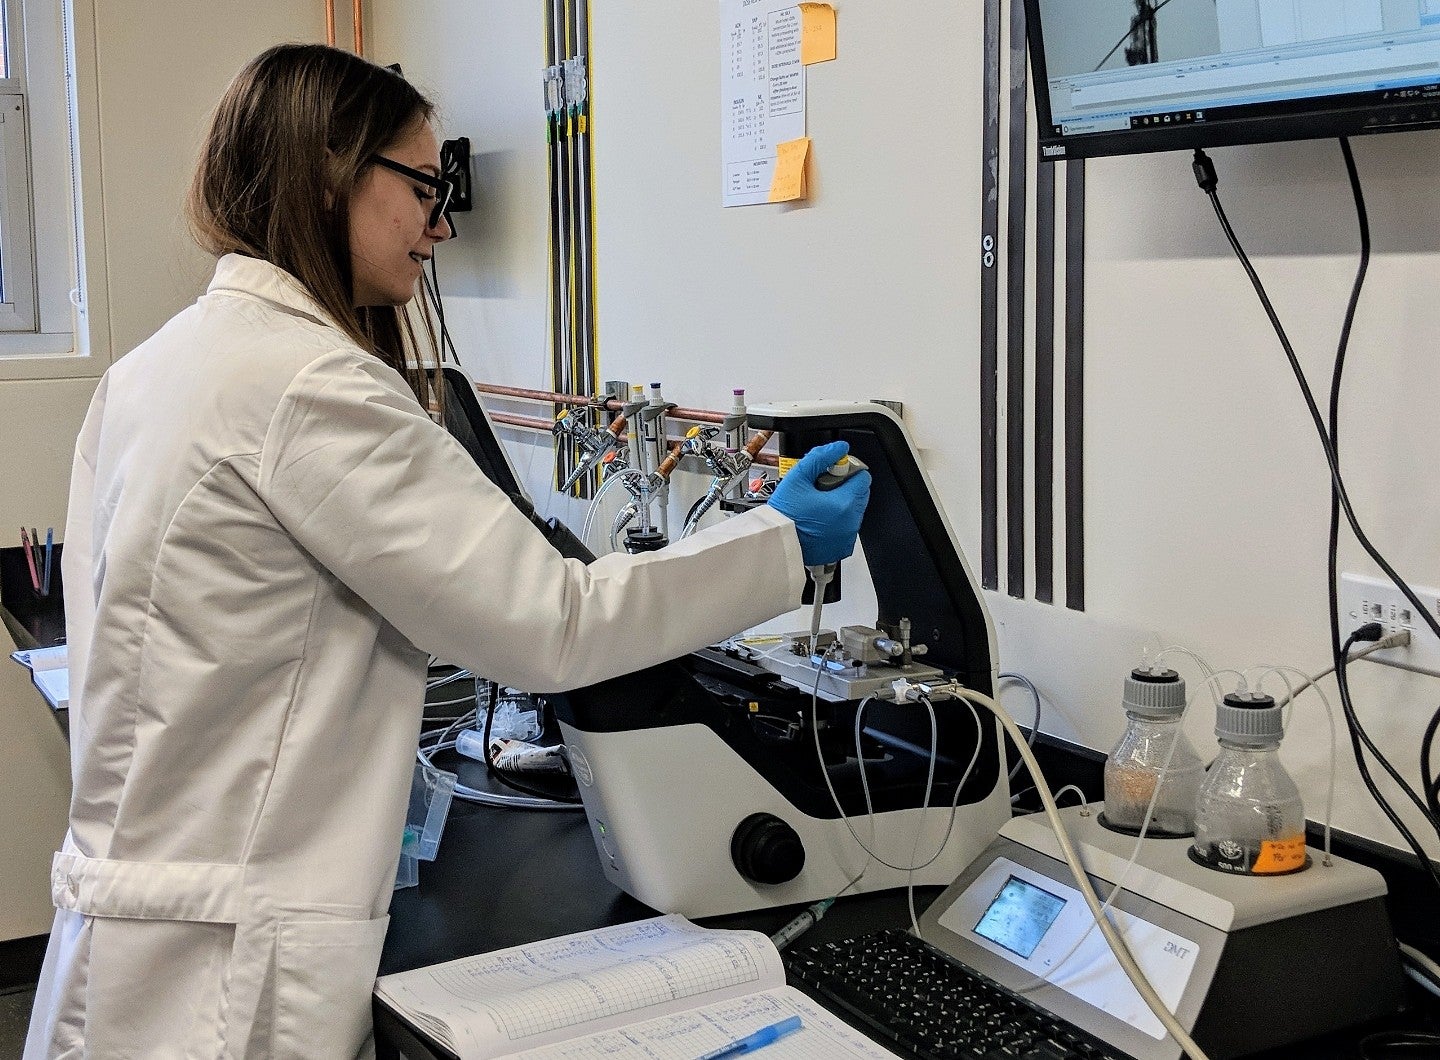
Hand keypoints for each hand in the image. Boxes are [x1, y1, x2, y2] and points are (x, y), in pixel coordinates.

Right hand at [767, 441, 870, 566]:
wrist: (777, 546)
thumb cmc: (784, 516)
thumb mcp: (797, 479)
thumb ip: (820, 458)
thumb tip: (838, 448)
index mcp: (844, 503)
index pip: (863, 477)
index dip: (847, 470)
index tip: (832, 472)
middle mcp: (851, 521)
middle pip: (860, 493)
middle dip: (845, 486)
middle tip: (822, 488)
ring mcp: (848, 536)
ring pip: (854, 510)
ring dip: (841, 503)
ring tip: (817, 505)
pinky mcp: (842, 546)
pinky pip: (847, 527)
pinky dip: (837, 521)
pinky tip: (818, 519)